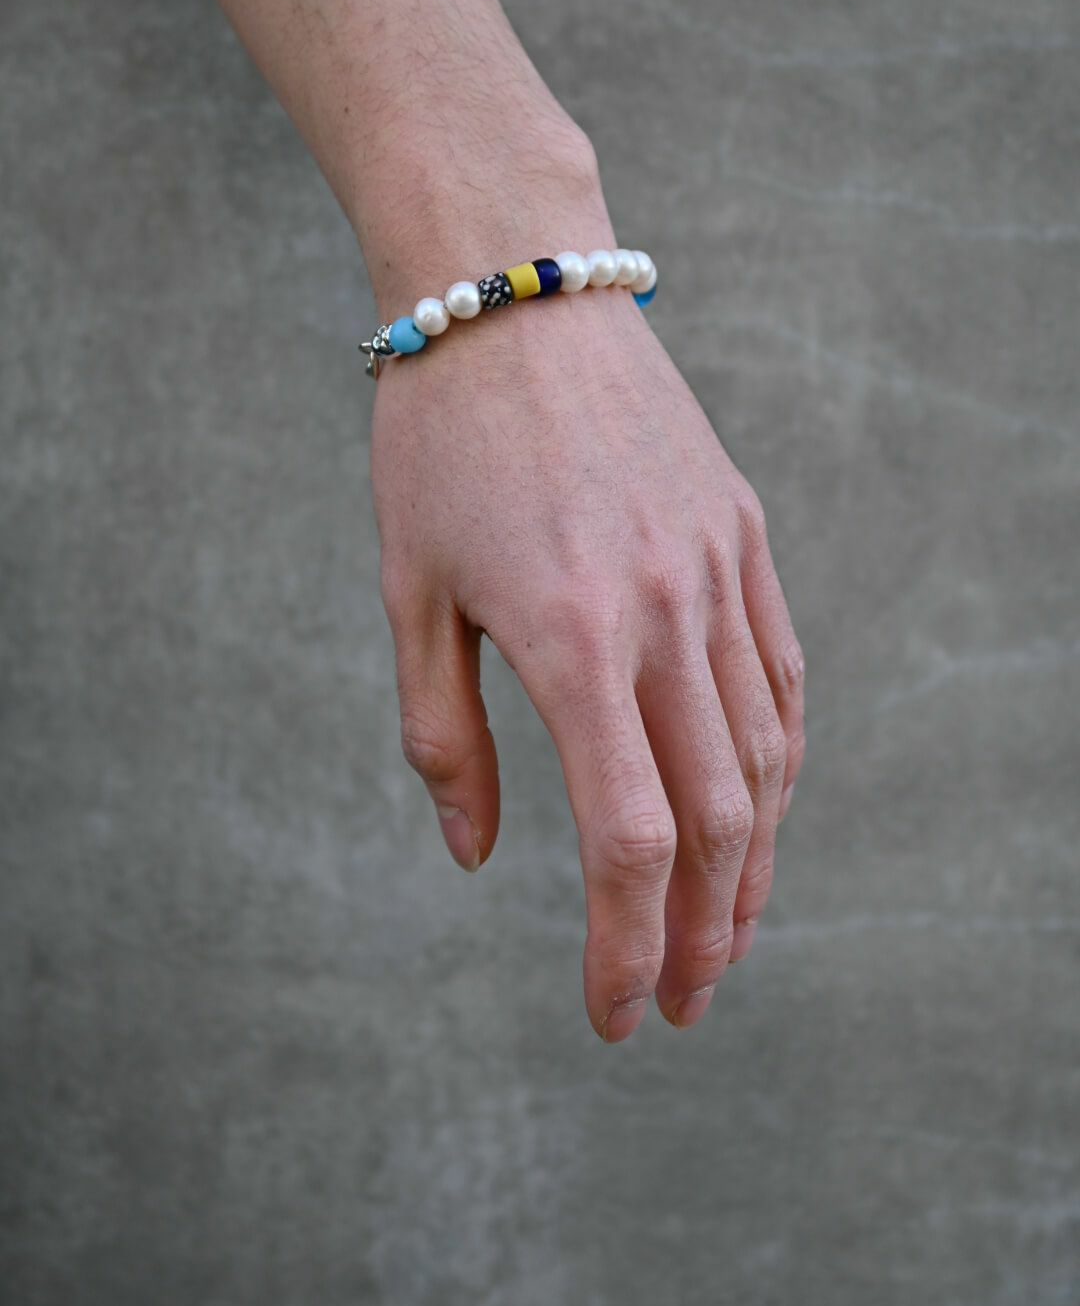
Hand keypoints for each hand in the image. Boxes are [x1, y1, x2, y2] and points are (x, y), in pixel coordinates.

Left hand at [370, 182, 804, 1041]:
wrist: (514, 291)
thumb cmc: (437, 441)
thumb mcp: (410, 591)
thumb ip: (444, 735)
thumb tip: (480, 857)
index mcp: (570, 635)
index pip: (626, 839)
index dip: (626, 946)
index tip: (615, 1014)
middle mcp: (665, 610)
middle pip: (719, 819)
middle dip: (705, 934)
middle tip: (683, 1002)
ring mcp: (719, 569)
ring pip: (765, 756)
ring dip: (754, 864)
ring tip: (728, 934)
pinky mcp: (743, 534)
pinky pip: (781, 676)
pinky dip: (776, 763)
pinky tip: (757, 811)